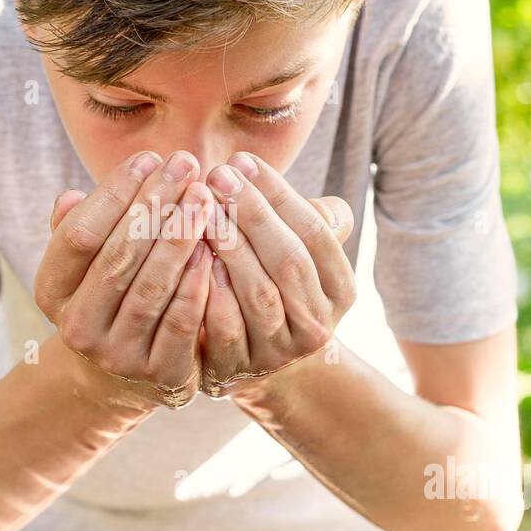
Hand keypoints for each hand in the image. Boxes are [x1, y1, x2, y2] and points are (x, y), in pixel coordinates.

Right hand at [35, 150, 215, 409]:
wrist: (123, 377)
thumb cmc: (110, 296)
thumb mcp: (85, 267)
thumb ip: (78, 230)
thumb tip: (68, 197)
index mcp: (53, 292)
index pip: (78, 236)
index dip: (112, 194)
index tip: (147, 158)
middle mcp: (78, 327)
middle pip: (117, 258)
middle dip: (154, 205)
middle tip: (186, 163)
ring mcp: (118, 355)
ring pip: (152, 288)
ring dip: (180, 237)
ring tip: (204, 195)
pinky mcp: (160, 374)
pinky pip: (182, 321)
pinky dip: (198, 282)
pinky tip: (215, 246)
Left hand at [199, 151, 355, 398]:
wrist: (251, 357)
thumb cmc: (268, 281)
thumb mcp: (293, 250)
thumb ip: (293, 213)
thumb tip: (258, 170)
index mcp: (339, 289)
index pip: (315, 232)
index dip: (279, 194)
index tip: (242, 160)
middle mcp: (317, 325)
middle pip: (289, 261)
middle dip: (252, 214)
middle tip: (217, 176)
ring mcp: (279, 352)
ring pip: (259, 294)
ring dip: (230, 247)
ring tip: (202, 209)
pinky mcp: (240, 370)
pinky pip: (225, 328)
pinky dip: (209, 290)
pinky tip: (191, 256)